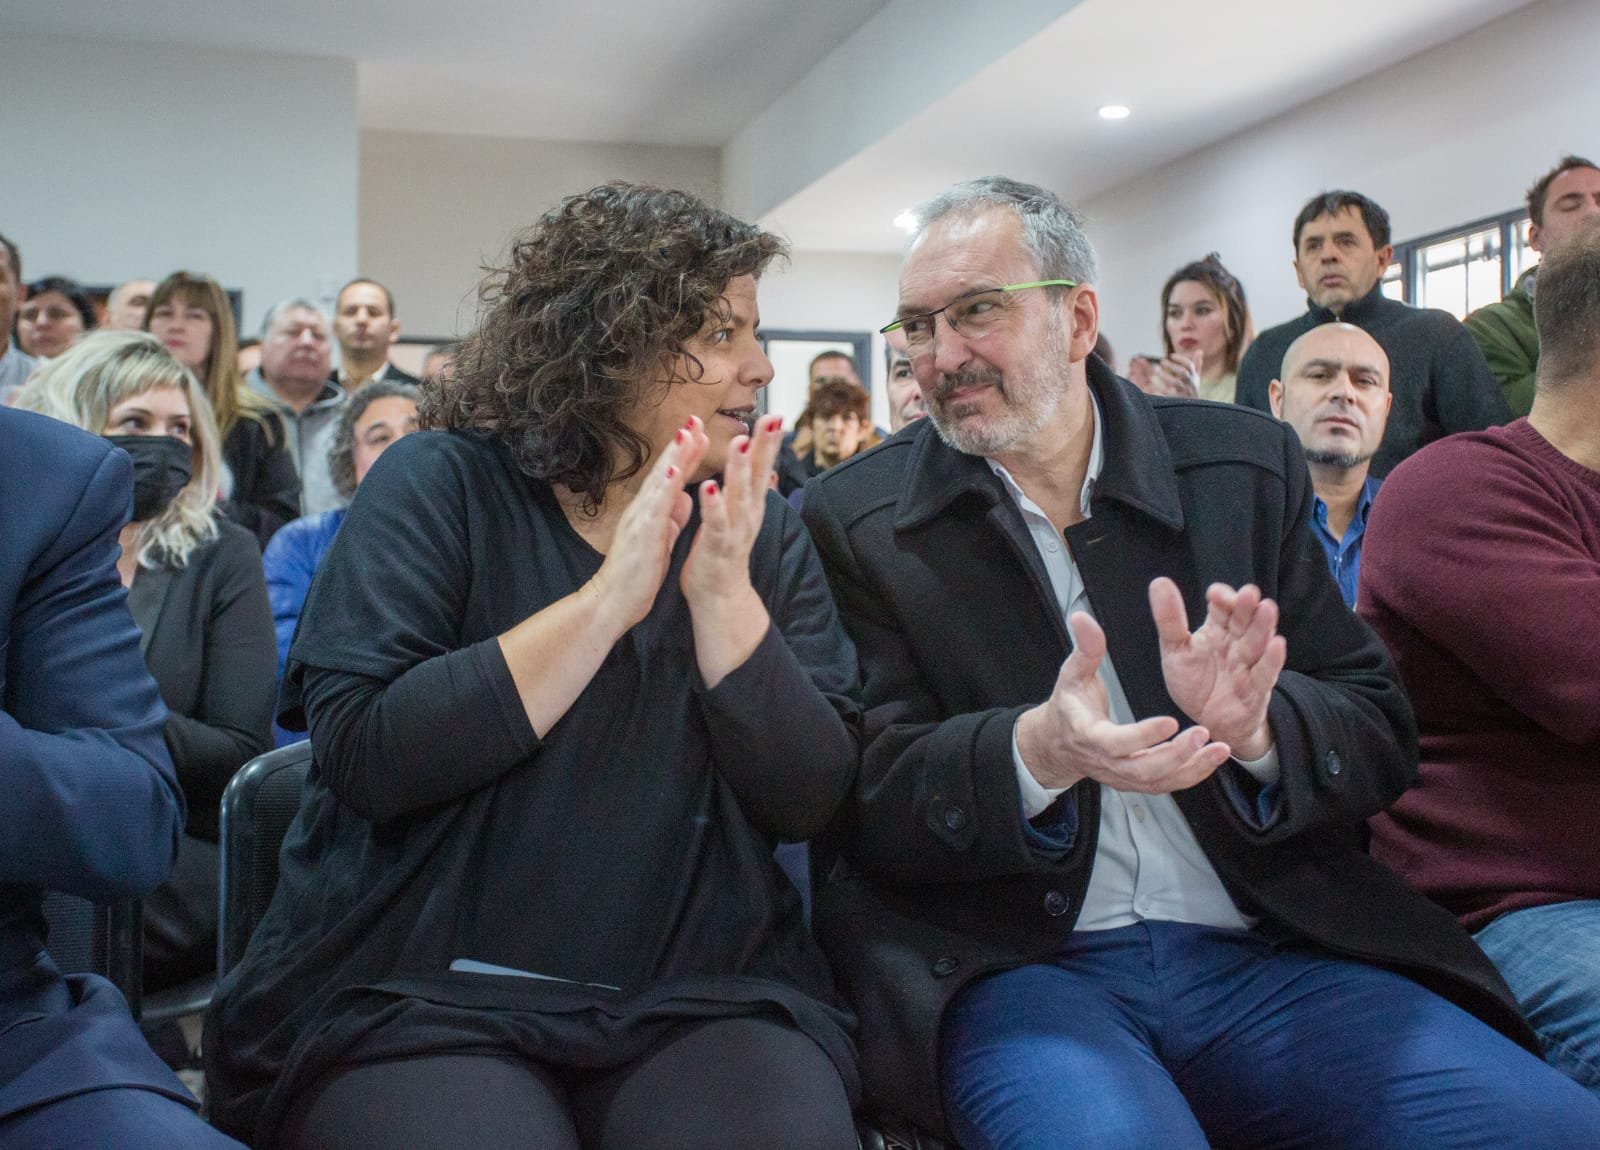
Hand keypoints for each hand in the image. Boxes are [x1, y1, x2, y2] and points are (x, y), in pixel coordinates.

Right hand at [588, 416, 707, 631]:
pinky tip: (673, 472)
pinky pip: (655, 509)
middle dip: (680, 444)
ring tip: (687, 433)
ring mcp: (640, 520)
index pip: (669, 475)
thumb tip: (683, 496)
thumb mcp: (660, 540)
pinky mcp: (642, 536)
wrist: (612, 602)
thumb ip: (671, 517)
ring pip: (659, 482)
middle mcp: (643, 509)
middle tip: (695, 417)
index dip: (683, 453)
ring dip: (673, 457)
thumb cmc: (636, 574)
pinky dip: (664, 489)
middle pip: (664, 470)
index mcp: (649, 511)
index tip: (698, 430)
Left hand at [680, 414, 783, 609]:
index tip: (776, 414)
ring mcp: (737, 530)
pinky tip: (709, 487)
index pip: (761, 466)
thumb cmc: (723, 551)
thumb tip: (764, 469)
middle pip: (758, 474)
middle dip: (764, 446)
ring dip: (740, 468)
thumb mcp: (739, 515)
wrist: (719, 596)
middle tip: (770, 418)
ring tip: (741, 442)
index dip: (768, 441)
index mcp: (750, 504)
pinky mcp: (719, 547)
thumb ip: (749, 491)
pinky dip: (714, 506)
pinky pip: (717, 524)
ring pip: (740, 495)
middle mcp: (750, 514)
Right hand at [1016, 611, 1231, 793]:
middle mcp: (1108, 762)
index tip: (1170, 720)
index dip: (1144, 735)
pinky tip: (1212, 758)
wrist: (1059, 745)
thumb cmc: (1068, 708)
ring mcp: (1123, 776)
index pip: (1117, 742)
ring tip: (1220, 749)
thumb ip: (1084, 648)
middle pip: (1144, 769)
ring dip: (1192, 767)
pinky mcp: (1136, 781)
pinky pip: (1166, 784)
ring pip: (1160, 781)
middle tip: (1202, 733)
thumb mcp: (1071, 675)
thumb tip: (1082, 618)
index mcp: (1090, 735)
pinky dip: (1192, 774)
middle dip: (1177, 755)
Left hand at [1148, 351, 1201, 397]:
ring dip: (1165, 376)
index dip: (1181, 359)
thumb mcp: (1196, 378)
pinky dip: (1161, 392)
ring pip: (1175, 383)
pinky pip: (1169, 396)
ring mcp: (1184, 393)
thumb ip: (1197, 365)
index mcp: (1193, 378)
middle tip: (1162, 361)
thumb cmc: (1192, 392)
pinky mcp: (1177, 401)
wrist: (1194, 411)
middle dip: (1173, 366)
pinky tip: (1153, 388)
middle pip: (1183, 373)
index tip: (1171, 355)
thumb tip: (1199, 350)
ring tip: (1154, 370)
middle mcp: (1189, 385)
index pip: (1189, 365)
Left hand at [1149, 577, 1284, 760]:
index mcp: (1217, 629)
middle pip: (1244, 620)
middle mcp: (1236, 642)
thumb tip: (1159, 582)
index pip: (1223, 607)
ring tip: (1267, 609)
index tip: (1214, 595)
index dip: (1222, 598)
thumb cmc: (1194, 683)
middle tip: (1248, 593)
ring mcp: (1249, 664)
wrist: (1206, 722)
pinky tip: (1277, 644)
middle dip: (1246, 607)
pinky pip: (1266, 672)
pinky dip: (1272, 659)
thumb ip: (1169, 619)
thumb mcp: (1175, 650)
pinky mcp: (1258, 688)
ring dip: (1263, 626)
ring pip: (1258, 641)